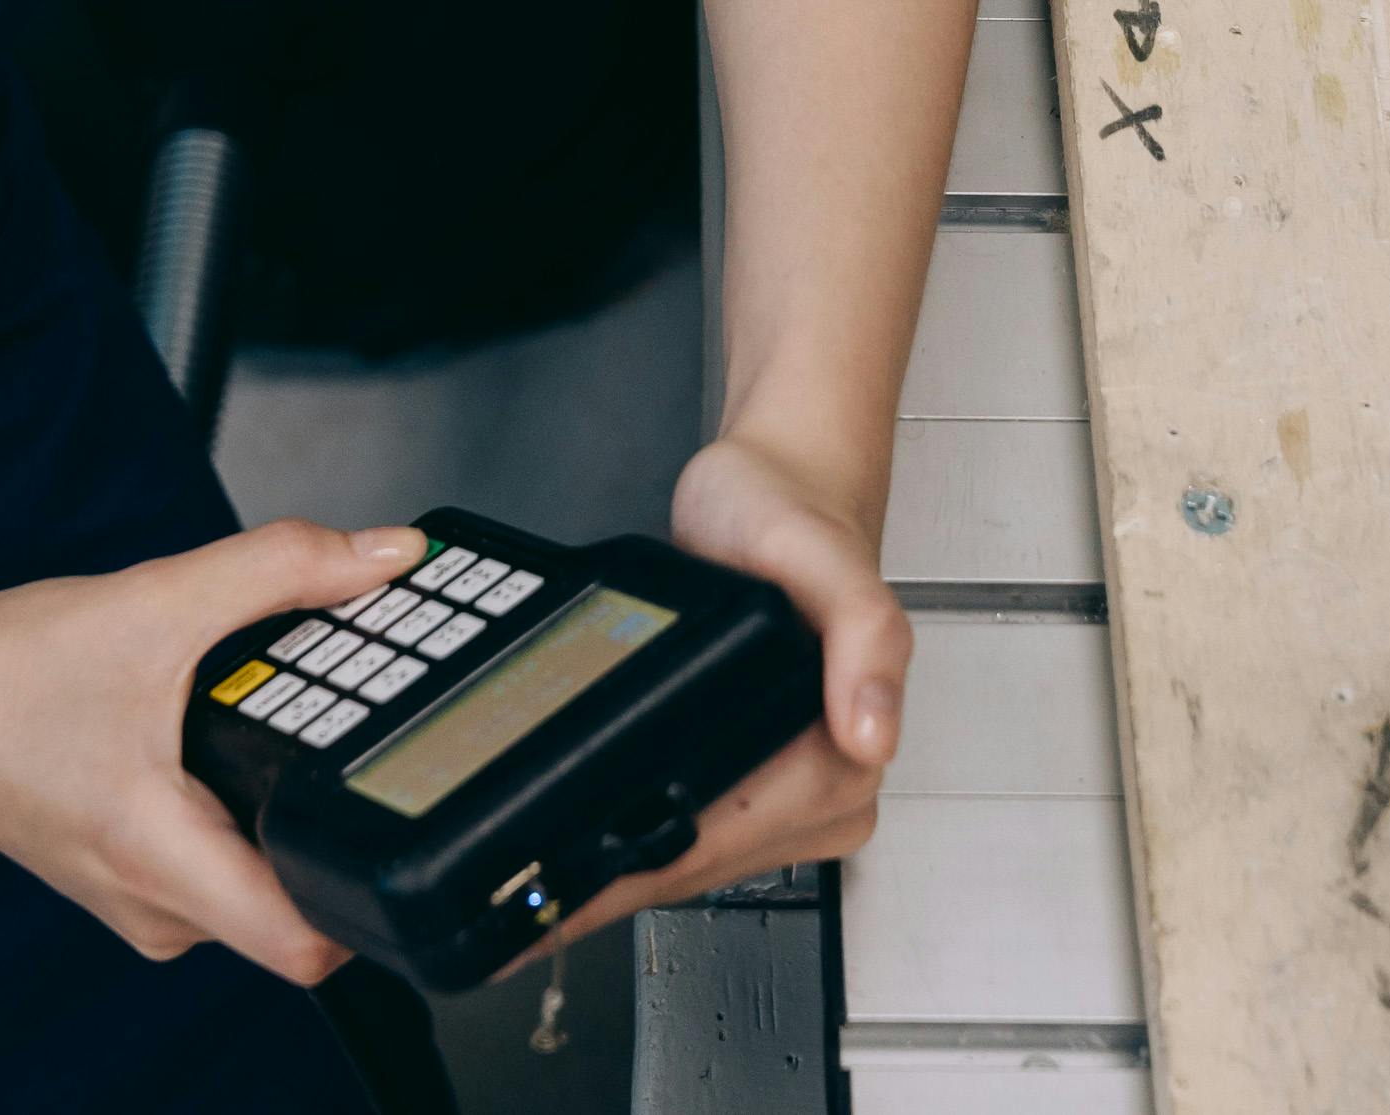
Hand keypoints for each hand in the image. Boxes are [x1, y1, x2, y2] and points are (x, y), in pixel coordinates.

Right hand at [0, 517, 424, 983]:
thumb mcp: (153, 601)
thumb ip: (279, 570)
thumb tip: (385, 557)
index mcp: (165, 864)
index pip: (310, 946)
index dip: (379, 900)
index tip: (424, 827)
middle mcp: (161, 907)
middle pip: (300, 904)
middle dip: (340, 823)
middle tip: (380, 737)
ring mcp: (146, 899)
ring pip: (261, 879)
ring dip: (289, 810)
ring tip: (305, 728)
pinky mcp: (136, 874)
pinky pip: (224, 860)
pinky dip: (247, 806)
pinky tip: (243, 740)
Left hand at [512, 431, 913, 962]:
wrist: (775, 485)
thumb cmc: (798, 518)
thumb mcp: (828, 561)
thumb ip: (865, 639)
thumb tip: (871, 732)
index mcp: (846, 757)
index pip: (722, 841)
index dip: (633, 873)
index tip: (557, 896)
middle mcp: (822, 788)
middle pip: (696, 865)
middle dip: (609, 888)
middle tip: (518, 904)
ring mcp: (780, 789)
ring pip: (683, 860)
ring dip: (611, 877)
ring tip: (529, 887)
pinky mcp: (743, 775)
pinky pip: (679, 826)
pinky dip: (625, 841)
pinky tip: (572, 846)